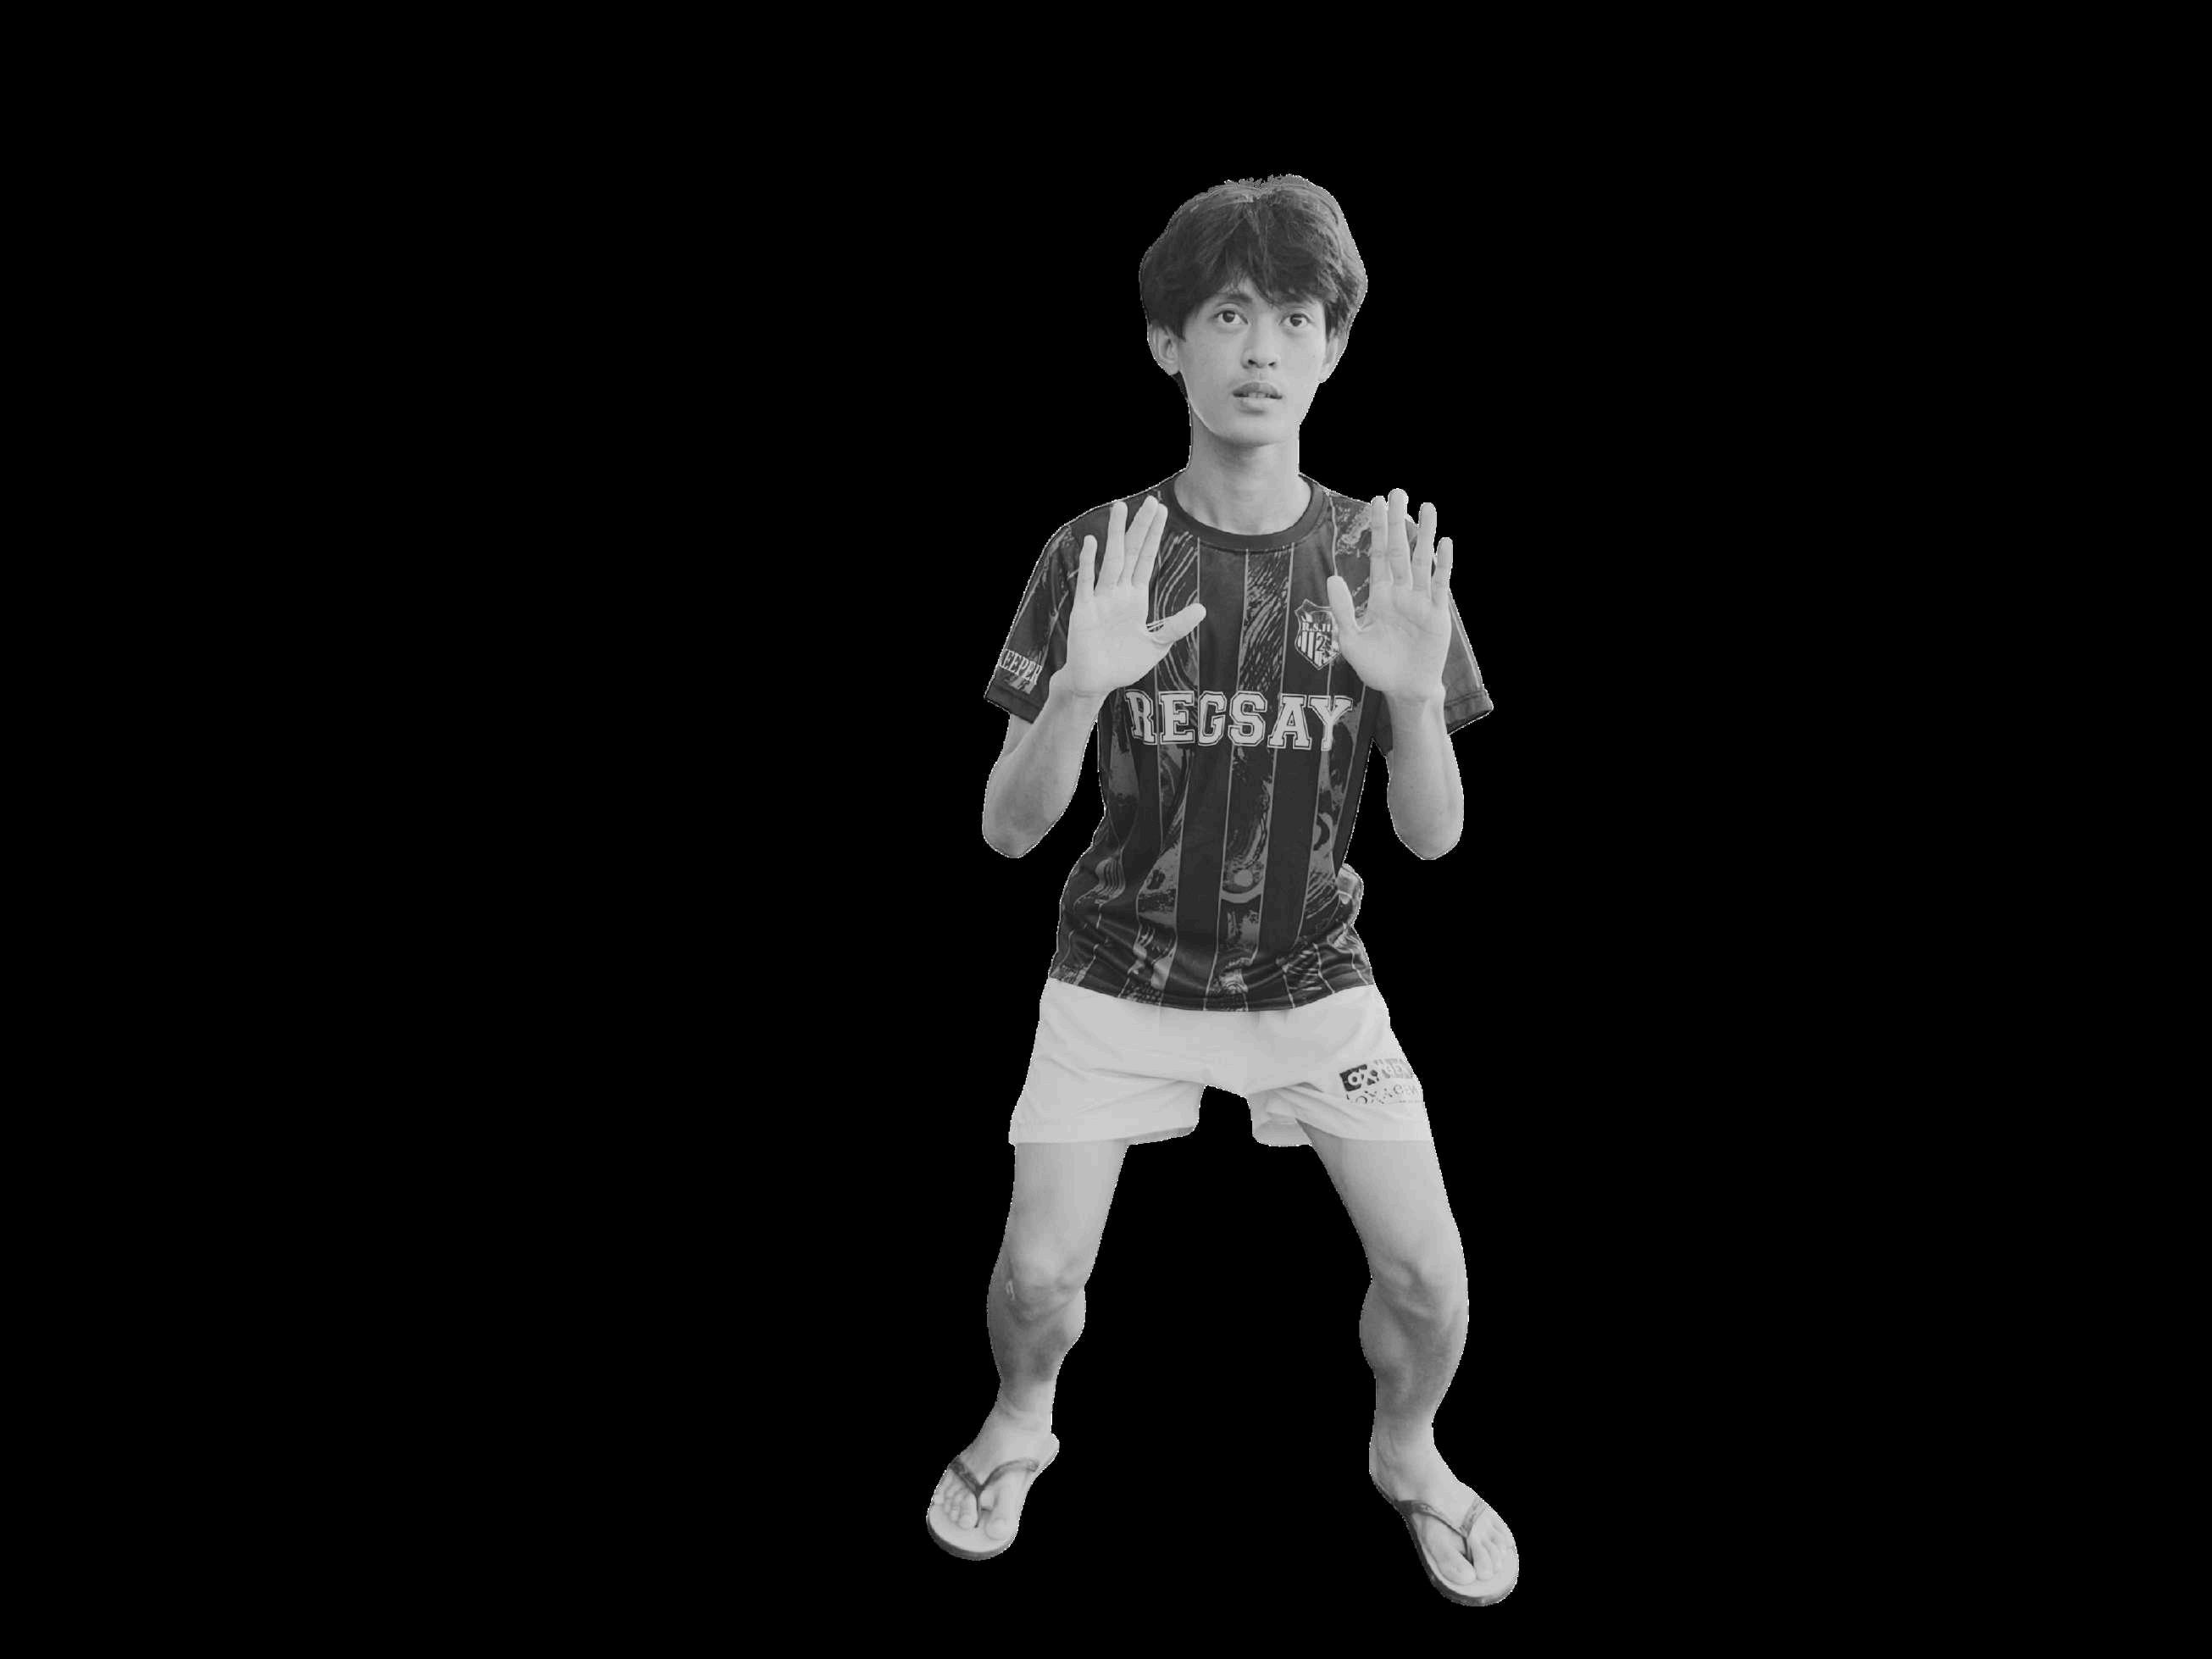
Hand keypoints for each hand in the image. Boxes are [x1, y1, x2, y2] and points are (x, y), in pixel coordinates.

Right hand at [1059, 495, 1206, 699]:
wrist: (1095, 682)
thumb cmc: (1122, 664)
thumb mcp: (1156, 646)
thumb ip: (1175, 626)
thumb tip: (1201, 608)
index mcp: (1135, 598)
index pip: (1146, 559)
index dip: (1154, 536)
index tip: (1162, 511)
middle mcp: (1117, 593)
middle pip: (1131, 553)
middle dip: (1140, 527)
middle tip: (1150, 499)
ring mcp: (1100, 600)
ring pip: (1111, 561)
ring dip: (1116, 535)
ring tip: (1120, 507)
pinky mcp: (1083, 612)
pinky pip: (1087, 584)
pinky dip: (1089, 564)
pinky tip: (1092, 543)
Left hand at [1325, 489, 1453, 700]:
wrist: (1403, 689)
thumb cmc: (1377, 667)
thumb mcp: (1351, 640)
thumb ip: (1343, 610)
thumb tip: (1332, 577)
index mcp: (1381, 594)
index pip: (1379, 555)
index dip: (1378, 530)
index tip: (1375, 502)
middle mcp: (1402, 591)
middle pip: (1400, 549)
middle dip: (1398, 522)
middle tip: (1398, 491)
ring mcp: (1420, 600)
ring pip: (1422, 560)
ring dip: (1425, 534)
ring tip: (1427, 506)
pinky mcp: (1436, 614)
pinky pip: (1439, 584)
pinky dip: (1442, 564)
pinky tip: (1444, 543)